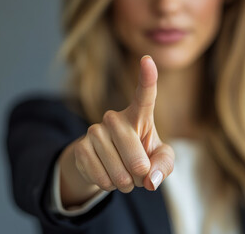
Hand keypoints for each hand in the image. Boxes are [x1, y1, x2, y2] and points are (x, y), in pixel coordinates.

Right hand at [72, 55, 173, 193]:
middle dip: (141, 171)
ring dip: (125, 182)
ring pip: (117, 168)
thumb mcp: (160, 159)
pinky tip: (109, 178)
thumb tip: (150, 178)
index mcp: (139, 115)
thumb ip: (164, 166)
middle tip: (140, 173)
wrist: (108, 166)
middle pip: (135, 152)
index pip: (144, 95)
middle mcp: (115, 118)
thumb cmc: (141, 156)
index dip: (147, 78)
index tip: (148, 59)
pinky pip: (100, 176)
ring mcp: (95, 131)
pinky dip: (109, 185)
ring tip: (125, 176)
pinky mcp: (81, 147)